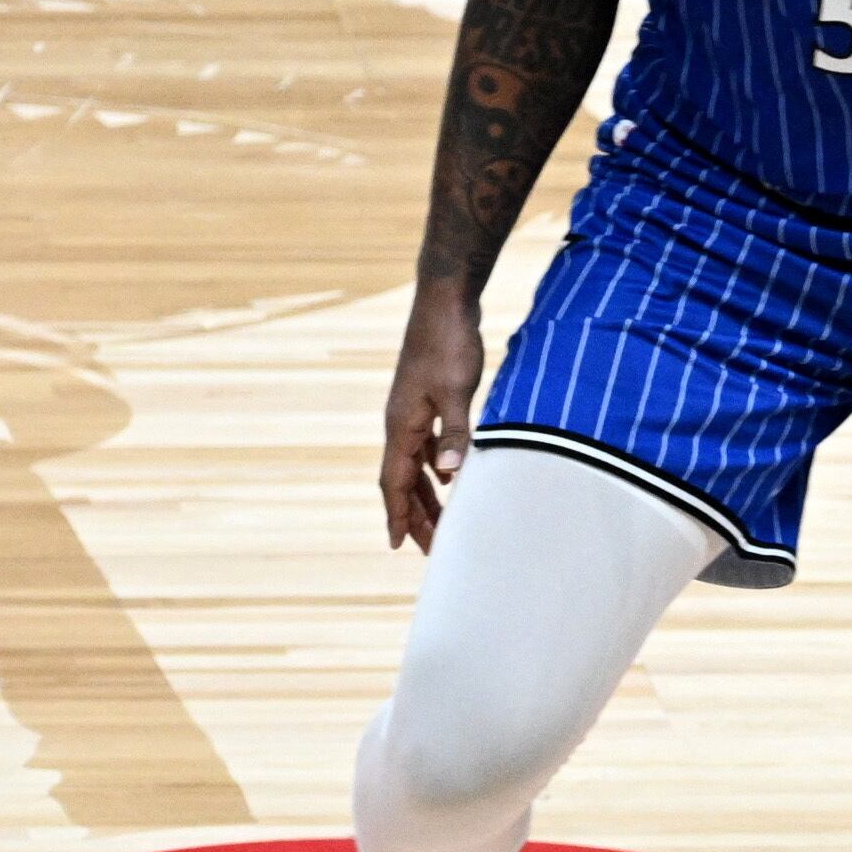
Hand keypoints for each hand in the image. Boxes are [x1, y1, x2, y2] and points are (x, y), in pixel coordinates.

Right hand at [379, 285, 485, 549]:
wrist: (445, 302)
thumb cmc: (449, 344)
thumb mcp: (457, 391)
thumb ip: (455, 433)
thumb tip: (449, 476)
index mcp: (402, 425)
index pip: (395, 482)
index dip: (397, 515)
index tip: (397, 546)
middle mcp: (401, 423)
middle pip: (403, 480)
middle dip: (415, 515)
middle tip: (431, 549)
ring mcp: (413, 411)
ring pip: (415, 465)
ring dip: (426, 496)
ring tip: (442, 523)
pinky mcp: (427, 400)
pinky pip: (426, 446)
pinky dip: (435, 468)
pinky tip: (449, 479)